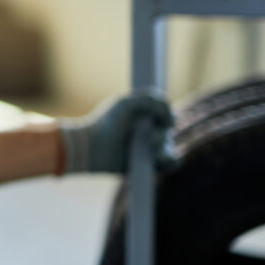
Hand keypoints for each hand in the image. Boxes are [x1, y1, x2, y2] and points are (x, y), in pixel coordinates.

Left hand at [59, 90, 173, 173]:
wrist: (92, 147)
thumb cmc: (106, 123)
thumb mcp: (126, 103)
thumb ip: (151, 100)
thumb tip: (172, 118)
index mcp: (144, 114)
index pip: (167, 113)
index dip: (168, 116)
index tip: (163, 119)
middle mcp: (148, 130)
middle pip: (168, 132)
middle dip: (160, 134)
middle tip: (143, 136)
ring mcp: (148, 148)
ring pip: (169, 148)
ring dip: (161, 148)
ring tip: (146, 150)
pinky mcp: (147, 164)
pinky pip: (170, 164)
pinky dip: (171, 162)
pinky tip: (161, 159)